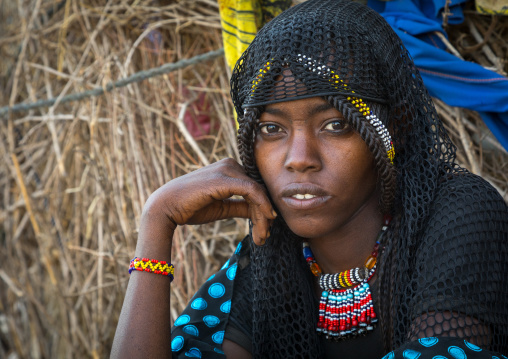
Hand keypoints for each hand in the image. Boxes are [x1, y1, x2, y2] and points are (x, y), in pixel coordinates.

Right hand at [144, 158, 276, 244]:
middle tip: (265, 236)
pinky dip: (261, 206)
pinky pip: (252, 191)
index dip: (263, 208)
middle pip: (258, 190)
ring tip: (262, 236)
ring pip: (257, 192)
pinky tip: (265, 220)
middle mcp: (230, 164)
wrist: (166, 207)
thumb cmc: (191, 207)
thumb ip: (241, 207)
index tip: (265, 230)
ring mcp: (227, 169)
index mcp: (229, 169)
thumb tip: (260, 213)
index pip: (254, 188)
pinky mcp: (225, 178)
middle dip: (264, 215)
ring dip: (263, 216)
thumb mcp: (222, 208)